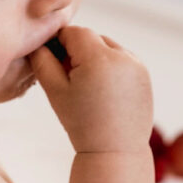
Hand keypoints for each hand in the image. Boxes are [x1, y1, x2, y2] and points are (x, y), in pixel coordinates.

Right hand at [28, 26, 152, 153]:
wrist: (114, 150)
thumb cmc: (82, 124)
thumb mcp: (54, 91)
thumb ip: (42, 61)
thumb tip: (38, 42)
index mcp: (99, 59)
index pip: (74, 32)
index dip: (59, 42)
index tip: (53, 59)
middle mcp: (123, 57)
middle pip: (92, 37)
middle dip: (78, 50)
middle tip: (68, 76)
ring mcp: (137, 65)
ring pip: (107, 47)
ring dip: (95, 57)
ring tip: (87, 85)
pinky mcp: (144, 74)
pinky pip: (122, 59)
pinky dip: (110, 66)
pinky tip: (102, 90)